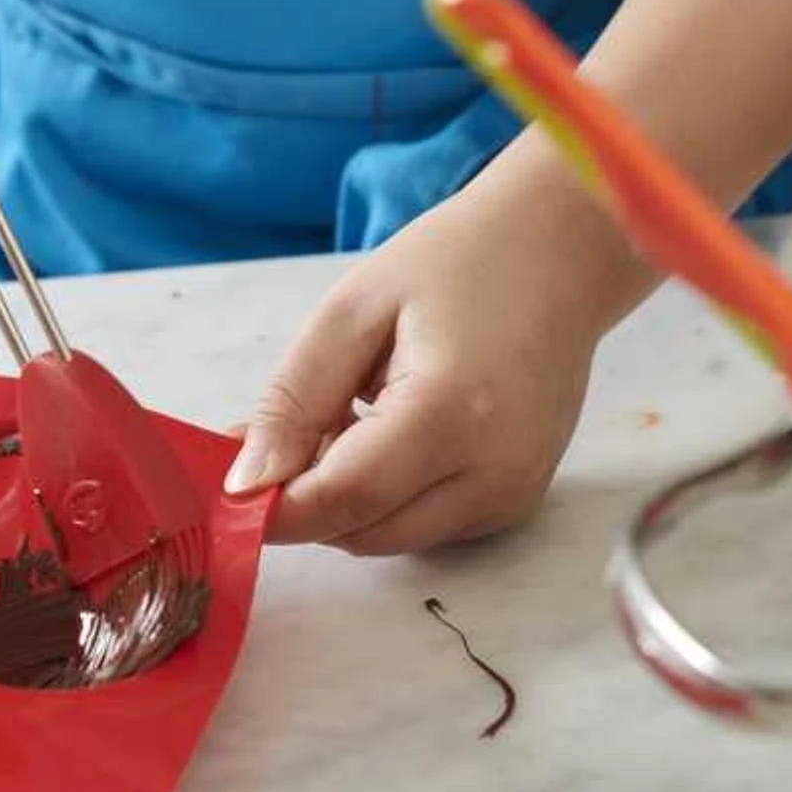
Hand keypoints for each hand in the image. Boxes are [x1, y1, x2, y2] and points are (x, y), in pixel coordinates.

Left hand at [230, 169, 640, 555]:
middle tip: (291, 432)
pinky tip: (395, 432)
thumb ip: (295, 400)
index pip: (340, 501)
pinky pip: (429, 526)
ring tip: (351, 418)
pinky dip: (392, 498)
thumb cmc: (459, 263)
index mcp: (448, 416)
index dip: (274, 509)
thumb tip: (248, 482)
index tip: (227, 490)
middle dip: (309, 503)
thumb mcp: (353, 311)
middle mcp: (492, 472)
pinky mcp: (520, 499)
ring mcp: (513, 492)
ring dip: (350, 502)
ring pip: (393, 539)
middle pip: (364, 534)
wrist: (564, 252)